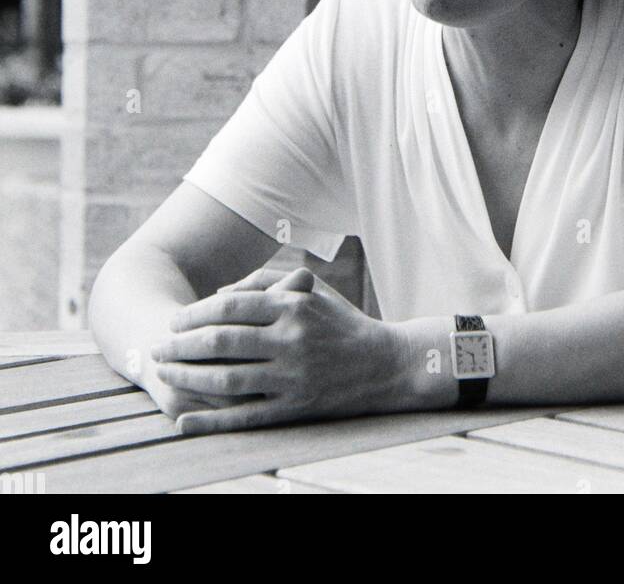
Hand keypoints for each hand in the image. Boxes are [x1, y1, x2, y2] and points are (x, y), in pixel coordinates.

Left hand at [149, 266, 407, 435]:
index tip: (173, 321)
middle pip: (222, 342)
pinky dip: (212, 421)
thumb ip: (265, 285)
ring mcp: (293, 377)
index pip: (230, 307)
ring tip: (164, 375)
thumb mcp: (311, 291)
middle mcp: (291, 340)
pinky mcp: (296, 409)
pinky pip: (246, 417)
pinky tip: (185, 420)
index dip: (195, 314)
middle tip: (156, 348)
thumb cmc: (341, 322)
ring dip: (189, 378)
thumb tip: (217, 296)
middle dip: (182, 345)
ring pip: (228, 380)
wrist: (384, 364)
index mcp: (292, 306)